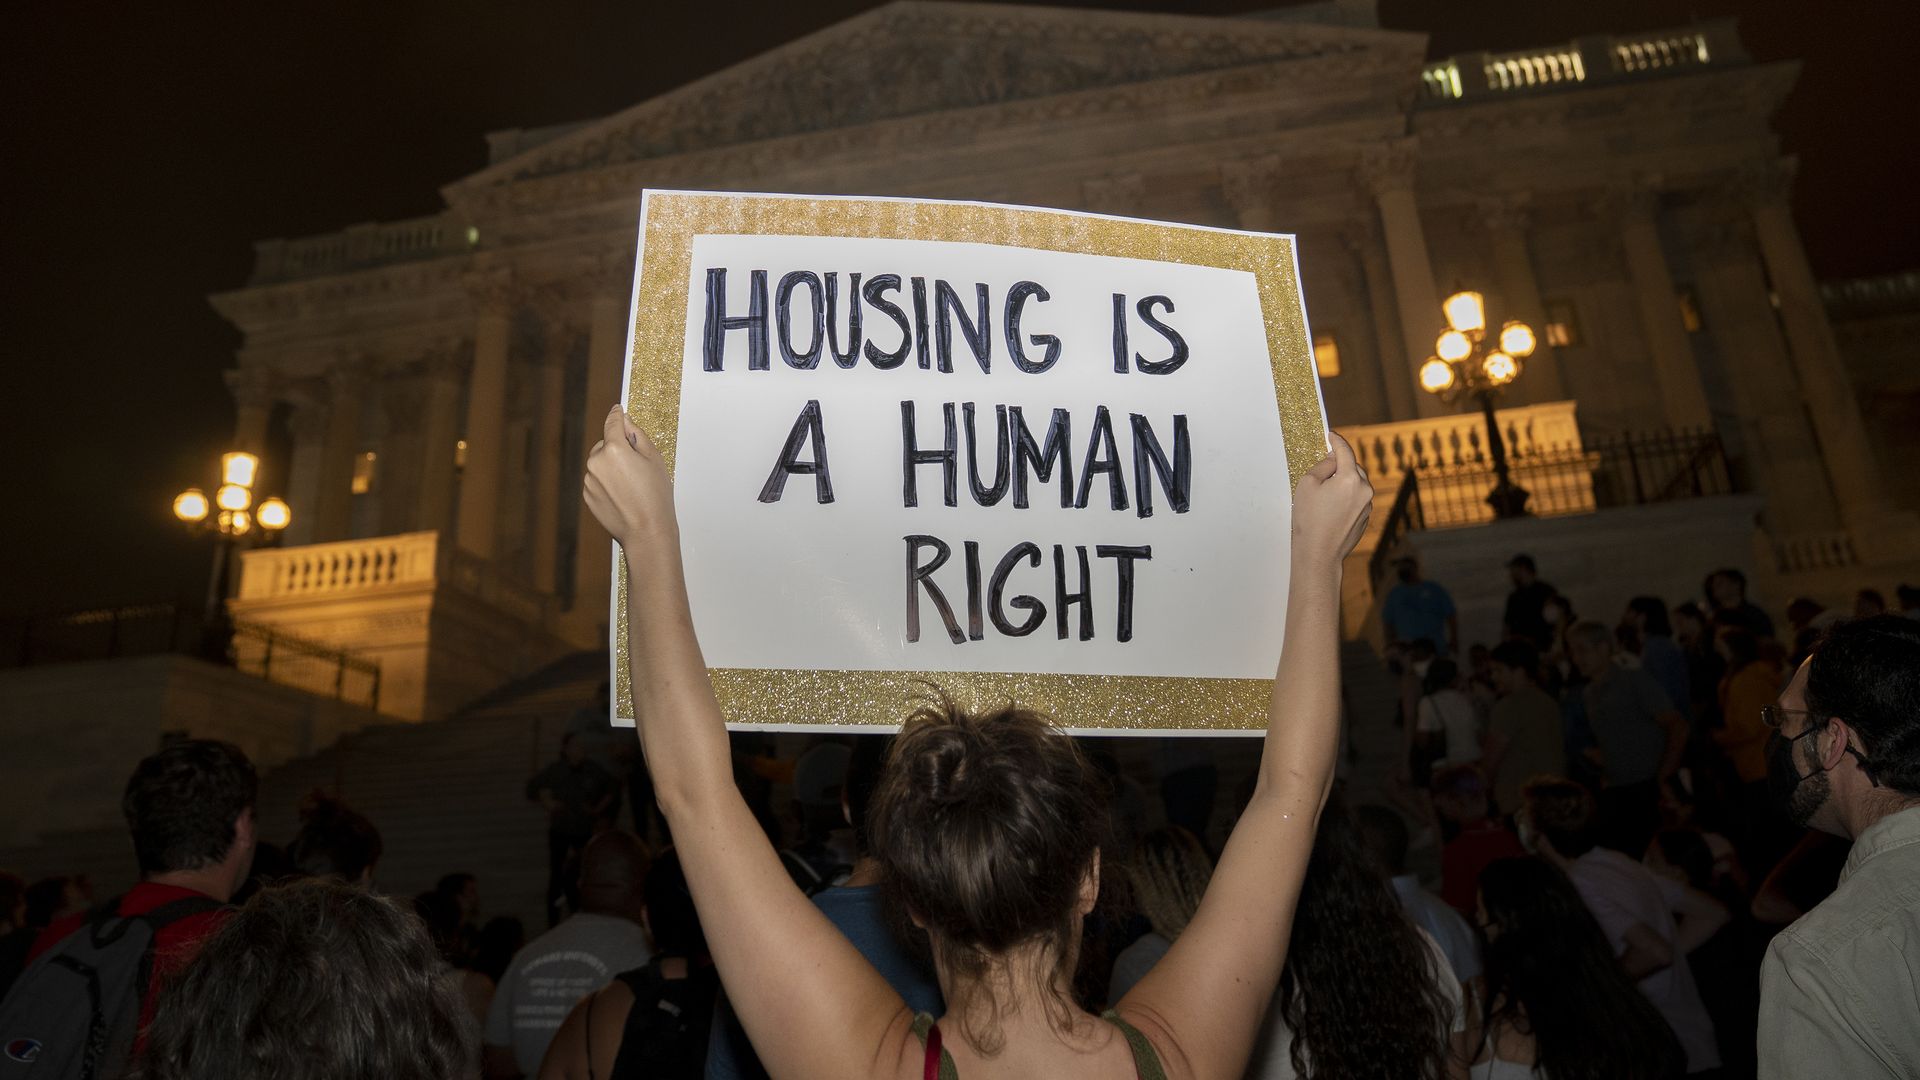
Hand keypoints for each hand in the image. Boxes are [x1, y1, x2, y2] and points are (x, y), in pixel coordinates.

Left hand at [583, 404, 677, 551]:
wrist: (646, 532)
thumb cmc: (655, 497)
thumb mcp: (654, 459)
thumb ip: (637, 435)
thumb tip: (626, 422)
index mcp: (614, 449)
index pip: (613, 423)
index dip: (617, 415)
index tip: (618, 410)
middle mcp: (596, 462)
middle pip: (605, 445)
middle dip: (618, 450)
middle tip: (638, 467)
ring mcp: (589, 480)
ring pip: (600, 464)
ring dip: (612, 468)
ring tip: (632, 486)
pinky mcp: (587, 495)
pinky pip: (596, 480)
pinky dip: (607, 483)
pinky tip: (623, 496)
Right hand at [1292, 432, 1372, 564]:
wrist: (1319, 553)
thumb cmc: (1309, 519)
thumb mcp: (1307, 484)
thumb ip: (1323, 466)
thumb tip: (1334, 460)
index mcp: (1350, 479)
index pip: (1345, 451)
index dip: (1336, 441)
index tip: (1331, 435)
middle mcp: (1364, 490)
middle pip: (1354, 467)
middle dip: (1340, 465)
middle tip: (1323, 471)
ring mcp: (1367, 505)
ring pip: (1357, 484)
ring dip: (1344, 482)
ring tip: (1324, 496)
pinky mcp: (1366, 518)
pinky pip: (1357, 499)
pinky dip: (1347, 497)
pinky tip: (1331, 510)